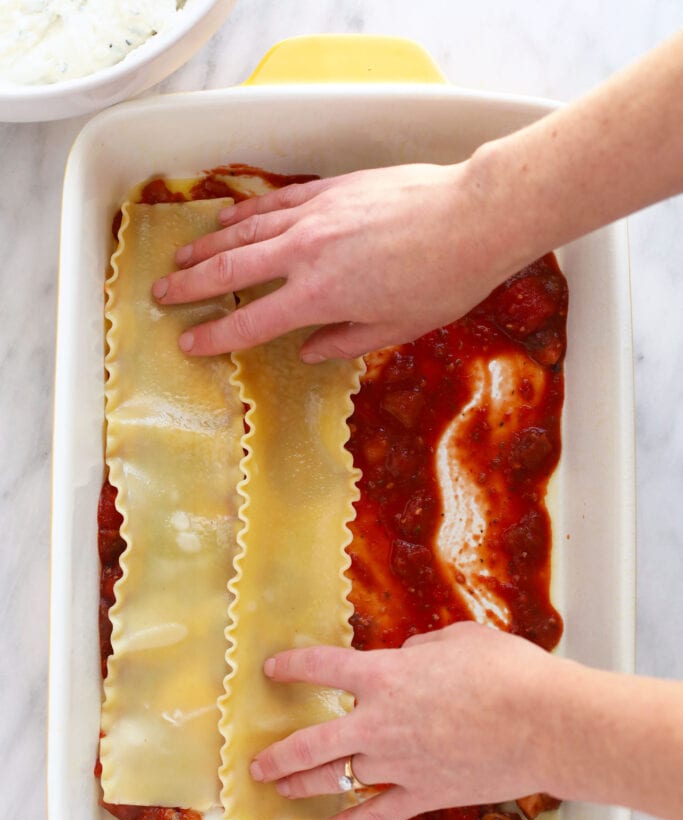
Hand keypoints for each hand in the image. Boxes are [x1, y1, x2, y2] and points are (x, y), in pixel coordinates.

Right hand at [151, 162, 518, 360]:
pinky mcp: (330, 190)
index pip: (254, 321)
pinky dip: (246, 212)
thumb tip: (307, 352)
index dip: (216, 335)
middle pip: (233, 270)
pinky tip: (228, 219)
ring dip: (208, 245)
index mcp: (321, 296)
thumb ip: (344, 342)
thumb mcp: (395, 328)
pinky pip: (275, 201)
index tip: (189, 343)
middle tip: (161, 293)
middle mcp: (306, 253)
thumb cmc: (442, 282)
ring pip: (246, 230)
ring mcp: (315, 216)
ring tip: (180, 256)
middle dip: (192, 285)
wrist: (471, 218)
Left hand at [250, 622, 567, 819]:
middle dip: (279, 755)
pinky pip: (378, 814)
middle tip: (256, 763)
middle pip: (312, 744)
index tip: (272, 670)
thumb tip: (409, 656)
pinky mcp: (424, 794)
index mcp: (385, 675)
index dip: (291, 668)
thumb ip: (422, 647)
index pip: (322, 668)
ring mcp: (398, 764)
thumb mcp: (459, 638)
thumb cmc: (506, 670)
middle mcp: (379, 722)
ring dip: (304, 787)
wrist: (545, 722)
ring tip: (282, 791)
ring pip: (337, 781)